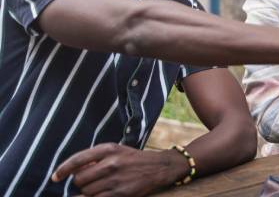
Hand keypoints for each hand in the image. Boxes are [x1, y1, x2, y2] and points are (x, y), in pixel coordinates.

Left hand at [52, 143, 187, 196]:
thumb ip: (95, 157)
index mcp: (108, 149)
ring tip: (100, 187)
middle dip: (81, 183)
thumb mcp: (116, 150)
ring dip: (89, 192)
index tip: (55, 177)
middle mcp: (111, 163)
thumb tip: (73, 171)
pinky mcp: (120, 193)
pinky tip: (99, 194)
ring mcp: (115, 179)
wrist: (159, 167)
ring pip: (86, 192)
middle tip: (90, 181)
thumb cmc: (133, 159)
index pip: (77, 160)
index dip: (62, 170)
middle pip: (80, 179)